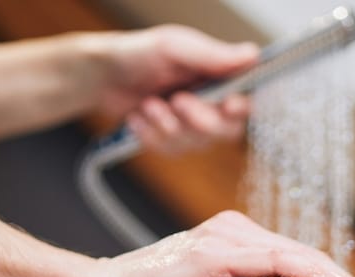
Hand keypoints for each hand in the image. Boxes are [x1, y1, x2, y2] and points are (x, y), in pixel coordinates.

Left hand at [96, 25, 258, 153]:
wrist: (102, 77)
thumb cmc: (139, 54)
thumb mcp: (174, 47)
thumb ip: (212, 56)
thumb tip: (253, 55)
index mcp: (218, 76)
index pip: (247, 99)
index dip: (242, 108)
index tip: (229, 105)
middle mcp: (212, 103)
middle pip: (227, 130)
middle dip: (200, 120)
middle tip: (178, 100)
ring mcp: (192, 125)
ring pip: (196, 143)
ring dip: (167, 125)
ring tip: (147, 103)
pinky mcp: (173, 141)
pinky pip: (172, 151)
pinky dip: (151, 135)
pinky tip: (138, 117)